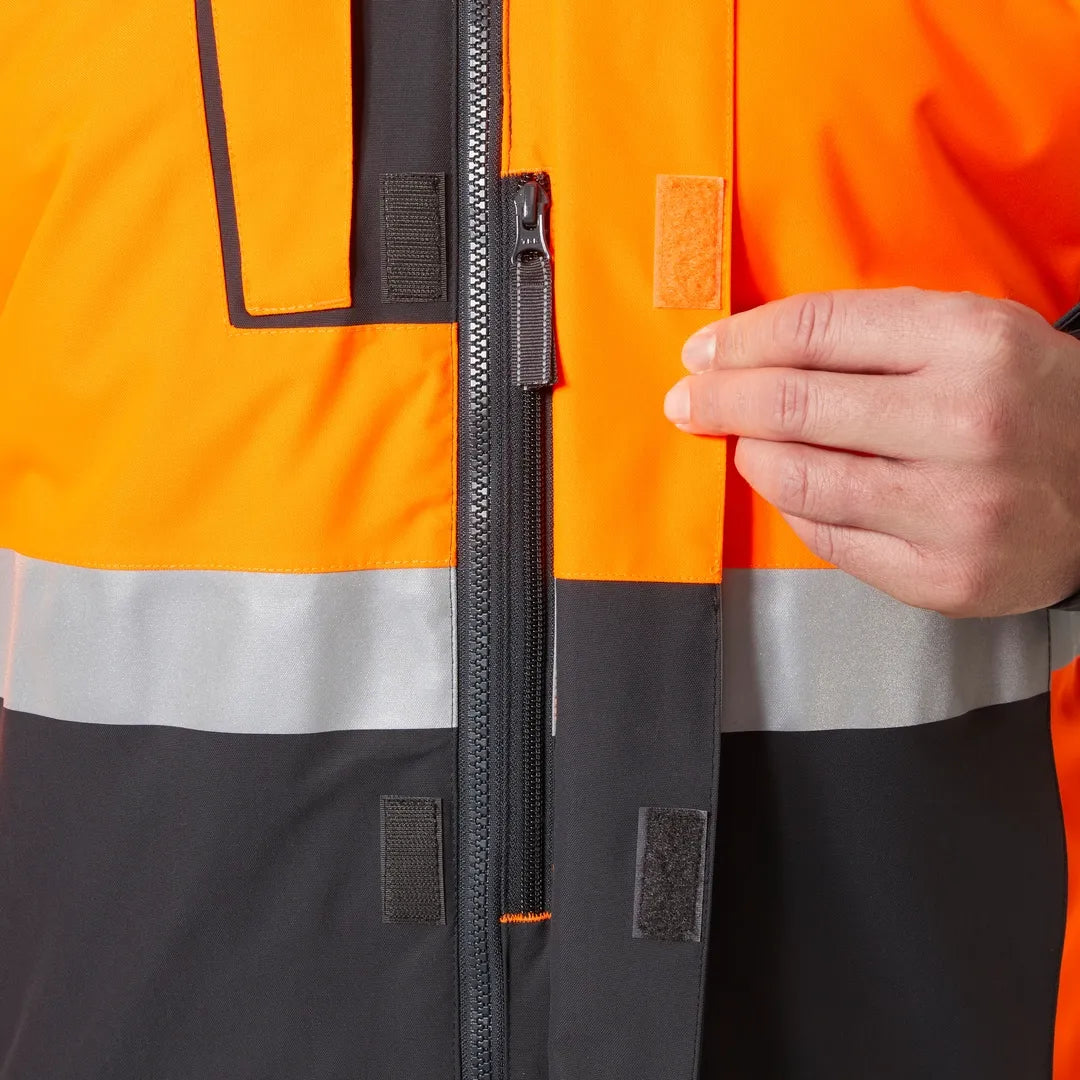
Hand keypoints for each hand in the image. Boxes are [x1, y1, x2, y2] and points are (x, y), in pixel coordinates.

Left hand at [663, 288, 1079, 615]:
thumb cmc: (1026, 403)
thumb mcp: (969, 335)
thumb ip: (868, 336)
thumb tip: (747, 352)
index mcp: (972, 342)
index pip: (816, 330)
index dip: (740, 341)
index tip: (703, 352)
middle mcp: (966, 423)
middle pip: (794, 404)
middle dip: (720, 399)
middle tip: (688, 400)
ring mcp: (956, 509)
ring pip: (797, 478)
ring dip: (752, 455)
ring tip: (746, 442)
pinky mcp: (943, 576)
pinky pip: (826, 537)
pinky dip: (794, 507)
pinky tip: (794, 486)